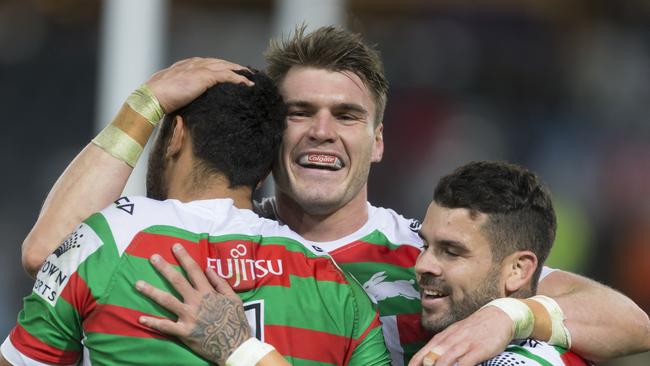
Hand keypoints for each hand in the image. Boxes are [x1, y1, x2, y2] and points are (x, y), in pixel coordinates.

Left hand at [136, 243, 250, 364]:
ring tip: (138, 284)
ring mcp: (189, 317)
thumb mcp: (233, 298)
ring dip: (151, 291)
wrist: (235, 345)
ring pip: (167, 301)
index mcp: (208, 292)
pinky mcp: (184, 332)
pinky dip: (153, 323)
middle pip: (177, 281)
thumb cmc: (235, 321)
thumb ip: (220, 283)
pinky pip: (165, 326)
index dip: (184, 257)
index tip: (175, 247)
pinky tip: (141, 318)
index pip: (194, 270)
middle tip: (153, 258)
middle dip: (164, 268)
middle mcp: (196, 302)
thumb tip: (208, 268)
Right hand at [146, 57, 253, 112]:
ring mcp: (198, 68)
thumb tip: (183, 105)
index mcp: (184, 66)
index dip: (219, 67)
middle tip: (246, 73)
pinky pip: (227, 76)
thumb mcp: (171, 94)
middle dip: (233, 67)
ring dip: (239, 72)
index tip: (229, 72)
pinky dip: (239, 80)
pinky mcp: (204, 76)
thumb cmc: (157, 100)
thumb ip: (180, 94)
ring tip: (251, 78)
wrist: (151, 98)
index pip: (207, 63)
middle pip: (218, 62)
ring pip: (225, 67)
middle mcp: (192, 64)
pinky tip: (248, 85)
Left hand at [408, 306, 513, 365]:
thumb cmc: (474, 328)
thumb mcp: (455, 334)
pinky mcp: (478, 350)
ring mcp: (463, 345)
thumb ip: (443, 346)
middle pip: (430, 359)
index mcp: (442, 338)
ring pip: (444, 361)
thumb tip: (429, 360)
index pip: (422, 354)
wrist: (497, 316)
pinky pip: (465, 363)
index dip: (414, 364)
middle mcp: (449, 341)